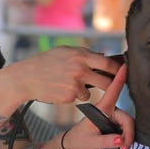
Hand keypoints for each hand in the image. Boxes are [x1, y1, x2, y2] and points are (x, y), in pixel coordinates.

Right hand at [0, 46, 123, 112]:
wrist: (26, 77)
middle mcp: (80, 68)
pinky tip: (62, 90)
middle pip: (107, 81)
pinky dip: (75, 96)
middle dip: (110, 86)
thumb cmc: (46, 62)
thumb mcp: (65, 51)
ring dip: (87, 91)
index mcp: (81, 55)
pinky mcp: (70, 96)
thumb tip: (104, 56)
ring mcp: (75, 83)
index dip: (117, 70)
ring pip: (92, 91)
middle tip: (109, 86)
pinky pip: (80, 97)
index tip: (122, 73)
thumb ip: (85, 53)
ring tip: (72, 85)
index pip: (108, 63)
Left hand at [60, 64, 133, 148]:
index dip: (119, 78)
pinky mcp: (118, 126)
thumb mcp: (90, 143)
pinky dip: (126, 140)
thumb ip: (105, 142)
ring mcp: (115, 119)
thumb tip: (120, 140)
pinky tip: (121, 147)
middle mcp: (110, 112)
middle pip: (127, 119)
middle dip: (128, 134)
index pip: (112, 91)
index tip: (125, 65)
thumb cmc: (80, 140)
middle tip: (123, 148)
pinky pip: (128, 131)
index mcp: (102, 109)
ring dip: (127, 139)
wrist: (75, 147)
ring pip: (129, 126)